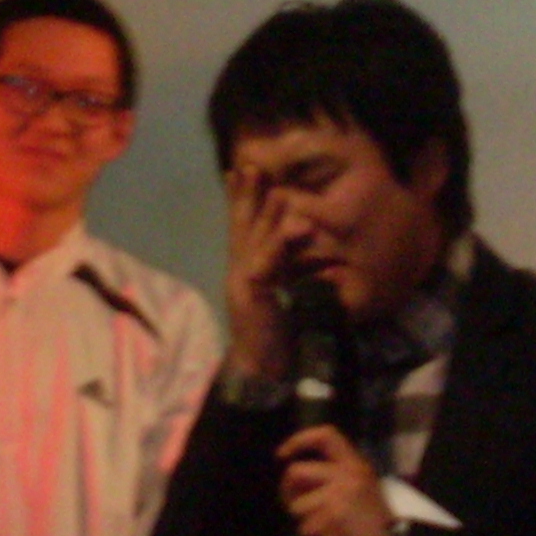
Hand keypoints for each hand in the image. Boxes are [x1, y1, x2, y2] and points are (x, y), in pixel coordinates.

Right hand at [221, 163, 308, 382]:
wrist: (260, 370)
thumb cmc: (272, 335)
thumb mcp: (277, 293)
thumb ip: (281, 268)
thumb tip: (298, 239)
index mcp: (245, 270)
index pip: (241, 228)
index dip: (239, 199)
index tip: (238, 171)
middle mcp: (238, 271)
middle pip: (241, 226)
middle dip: (245, 195)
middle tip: (250, 164)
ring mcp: (241, 282)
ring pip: (253, 241)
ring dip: (264, 212)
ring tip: (274, 186)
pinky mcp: (252, 295)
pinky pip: (266, 265)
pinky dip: (279, 245)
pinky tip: (291, 227)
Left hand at [280, 424, 395, 535]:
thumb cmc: (372, 520)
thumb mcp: (361, 485)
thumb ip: (333, 475)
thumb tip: (294, 475)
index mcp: (354, 464)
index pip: (325, 436)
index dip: (298, 440)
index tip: (282, 454)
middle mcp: (347, 474)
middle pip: (295, 472)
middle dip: (287, 492)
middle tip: (295, 506)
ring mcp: (339, 495)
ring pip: (297, 506)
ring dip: (305, 522)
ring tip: (327, 527)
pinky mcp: (333, 518)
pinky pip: (306, 529)